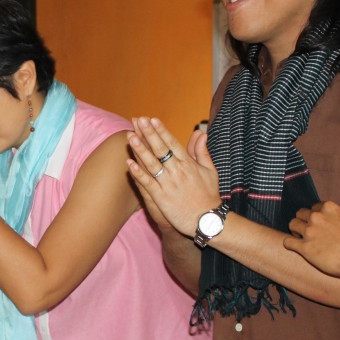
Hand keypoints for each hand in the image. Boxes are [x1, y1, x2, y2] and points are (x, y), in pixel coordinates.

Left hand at [126, 119, 219, 236]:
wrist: (207, 220)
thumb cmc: (209, 196)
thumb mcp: (210, 170)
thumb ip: (202, 151)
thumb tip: (200, 133)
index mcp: (189, 164)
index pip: (172, 143)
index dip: (161, 131)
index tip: (152, 119)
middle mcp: (178, 171)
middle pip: (160, 149)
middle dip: (149, 134)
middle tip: (139, 120)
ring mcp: (168, 184)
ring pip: (152, 164)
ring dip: (140, 150)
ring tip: (130, 136)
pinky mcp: (161, 198)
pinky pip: (148, 183)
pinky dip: (138, 173)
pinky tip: (129, 164)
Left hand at [284, 201, 339, 278]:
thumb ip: (333, 217)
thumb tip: (326, 220)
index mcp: (328, 207)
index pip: (313, 207)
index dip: (315, 216)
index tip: (318, 224)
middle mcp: (317, 216)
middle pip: (300, 214)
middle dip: (303, 221)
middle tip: (309, 231)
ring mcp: (309, 231)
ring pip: (292, 225)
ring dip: (296, 231)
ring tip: (302, 239)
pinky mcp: (304, 247)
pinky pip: (287, 242)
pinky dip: (290, 244)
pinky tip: (296, 247)